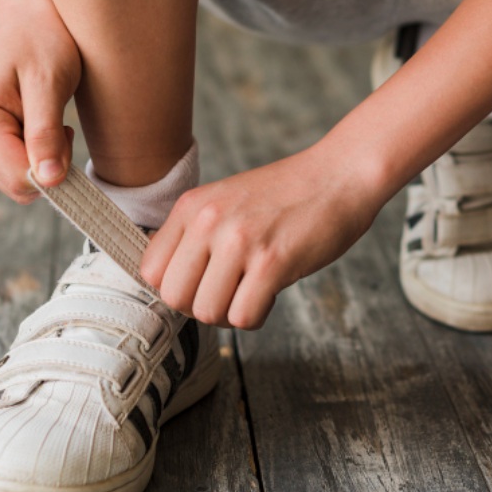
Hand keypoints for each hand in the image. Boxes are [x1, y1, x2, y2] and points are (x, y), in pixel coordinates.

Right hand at [0, 1, 80, 202]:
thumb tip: (48, 180)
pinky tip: (40, 126)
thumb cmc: (42, 44)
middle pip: (16, 186)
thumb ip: (45, 134)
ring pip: (17, 182)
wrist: (29, 23)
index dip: (52, 170)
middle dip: (48, 165)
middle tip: (60, 125)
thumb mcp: (50, 84)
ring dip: (43, 160)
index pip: (18, 179)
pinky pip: (15, 171)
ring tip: (49, 120)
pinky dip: (36, 157)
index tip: (67, 133)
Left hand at [139, 147, 386, 328]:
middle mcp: (210, 221)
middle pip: (174, 297)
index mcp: (192, 206)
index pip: (150, 270)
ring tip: (251, 292)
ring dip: (230, 314)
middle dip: (200, 307)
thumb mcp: (226, 201)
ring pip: (208, 312)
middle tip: (228, 294)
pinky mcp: (272, 262)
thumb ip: (195, 235)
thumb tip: (171, 282)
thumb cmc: (288, 195)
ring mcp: (240, 241)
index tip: (201, 285)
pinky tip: (270, 294)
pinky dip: (256, 316)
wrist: (341, 174)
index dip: (176, 288)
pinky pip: (244, 317)